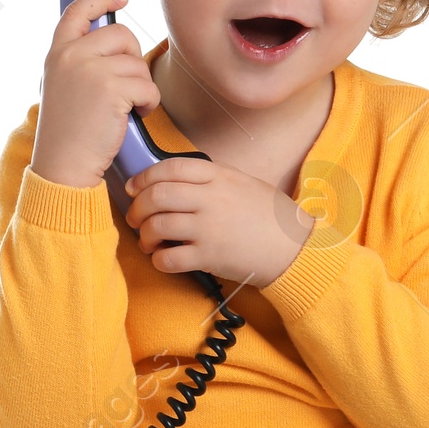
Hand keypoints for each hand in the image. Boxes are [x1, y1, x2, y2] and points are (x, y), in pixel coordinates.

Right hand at [30, 0, 160, 187]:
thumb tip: (109, 41)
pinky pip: (148, 86)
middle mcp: (71, 55)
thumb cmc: (67, 135)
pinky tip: (134, 116)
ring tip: (126, 109)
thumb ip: (78, 60)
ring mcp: (90, 69)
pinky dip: (149, 103)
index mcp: (57, 53)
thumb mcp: (61, 87)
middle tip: (126, 88)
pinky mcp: (111, 88)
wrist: (63, 167)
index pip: (78, 9)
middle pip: (122, 34)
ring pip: (138, 63)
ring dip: (141, 87)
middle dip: (133, 59)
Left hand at [123, 157, 315, 288]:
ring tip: (148, 242)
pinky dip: (158, 260)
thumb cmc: (267, 216)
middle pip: (157, 196)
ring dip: (144, 235)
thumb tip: (171, 181)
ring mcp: (210, 228)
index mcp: (219, 176)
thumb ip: (209, 179)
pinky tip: (162, 259)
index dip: (145, 178)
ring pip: (158, 225)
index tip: (134, 188)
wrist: (294, 247)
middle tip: (135, 218)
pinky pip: (169, 258)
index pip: (170, 168)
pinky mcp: (210, 257)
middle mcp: (211, 199)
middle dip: (137, 208)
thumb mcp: (242, 182)